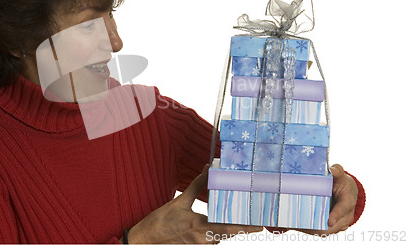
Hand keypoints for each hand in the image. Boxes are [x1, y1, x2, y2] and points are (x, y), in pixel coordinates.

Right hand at [125, 164, 261, 243]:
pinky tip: (215, 223)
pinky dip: (216, 232)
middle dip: (239, 226)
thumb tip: (207, 169)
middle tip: (252, 218)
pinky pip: (211, 240)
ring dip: (227, 228)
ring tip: (236, 217)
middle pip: (228, 233)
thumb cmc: (160, 222)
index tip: (260, 224)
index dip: (246, 228)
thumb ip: (197, 185)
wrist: (145, 240)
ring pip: (220, 237)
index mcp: (200, 227)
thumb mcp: (179, 201)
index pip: (230, 228)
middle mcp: (203, 240)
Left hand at [298, 164, 357, 235]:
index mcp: (348, 201)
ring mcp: (340, 223)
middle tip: (303, 225)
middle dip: (320, 226)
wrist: (347, 192)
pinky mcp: (332, 226)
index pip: (343, 209)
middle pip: (334, 225)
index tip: (329, 221)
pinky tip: (299, 226)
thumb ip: (338, 171)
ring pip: (327, 230)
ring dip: (313, 229)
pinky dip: (311, 229)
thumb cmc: (342, 183)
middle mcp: (346, 215)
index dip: (336, 216)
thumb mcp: (341, 176)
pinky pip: (322, 230)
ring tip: (298, 226)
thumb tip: (333, 169)